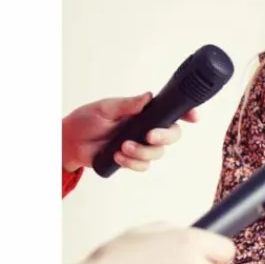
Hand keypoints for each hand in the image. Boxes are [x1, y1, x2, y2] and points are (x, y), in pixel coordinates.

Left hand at [61, 94, 198, 172]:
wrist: (70, 142)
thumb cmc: (87, 120)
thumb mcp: (106, 108)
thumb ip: (128, 104)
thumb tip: (148, 96)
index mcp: (144, 112)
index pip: (171, 111)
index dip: (187, 113)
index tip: (193, 117)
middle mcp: (147, 128)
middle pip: (172, 135)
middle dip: (164, 137)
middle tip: (148, 136)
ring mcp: (141, 145)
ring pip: (158, 153)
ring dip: (141, 152)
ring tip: (122, 146)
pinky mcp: (132, 160)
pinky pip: (143, 166)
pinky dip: (132, 163)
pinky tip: (117, 155)